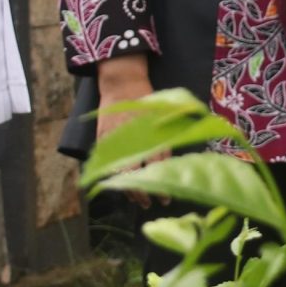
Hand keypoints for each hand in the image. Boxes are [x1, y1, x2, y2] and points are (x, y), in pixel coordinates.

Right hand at [95, 57, 159, 203]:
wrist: (122, 84)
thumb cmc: (147, 99)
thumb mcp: (164, 115)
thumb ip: (170, 137)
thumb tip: (182, 159)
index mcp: (149, 134)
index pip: (156, 167)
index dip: (159, 186)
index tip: (165, 200)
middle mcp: (132, 140)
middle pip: (136, 175)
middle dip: (144, 193)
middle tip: (153, 202)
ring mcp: (115, 141)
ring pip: (120, 173)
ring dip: (129, 189)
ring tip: (139, 200)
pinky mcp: (103, 140)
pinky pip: (107, 164)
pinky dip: (114, 178)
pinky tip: (121, 186)